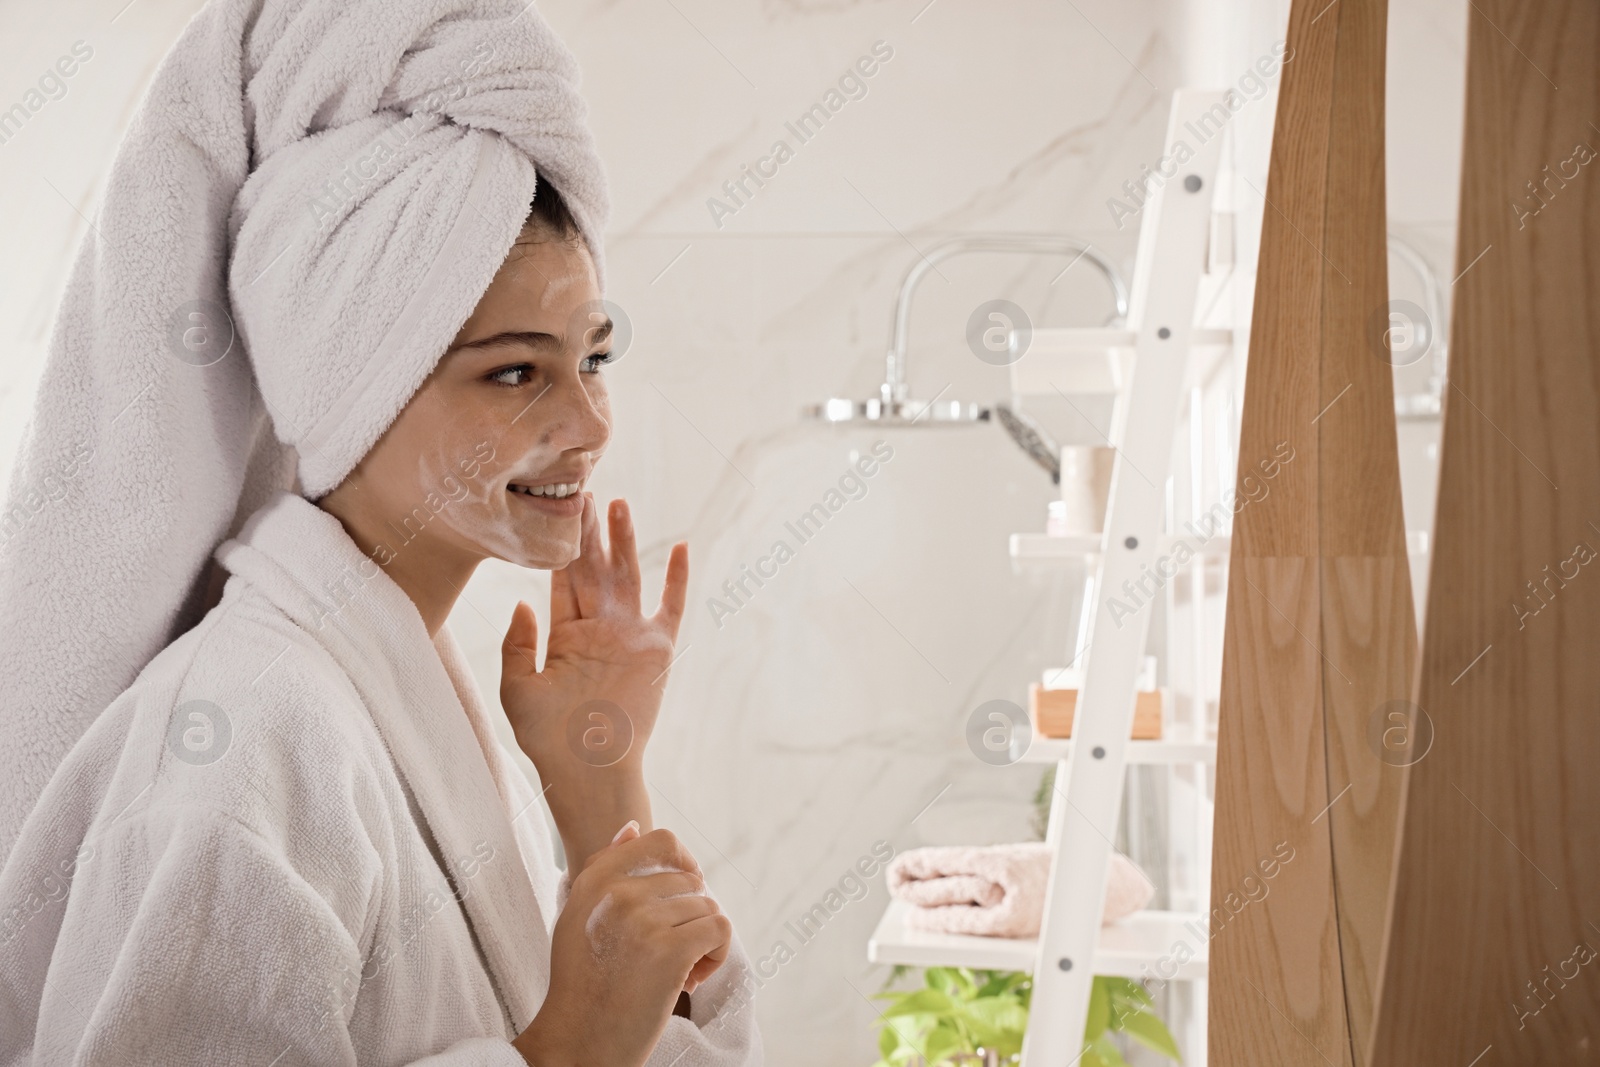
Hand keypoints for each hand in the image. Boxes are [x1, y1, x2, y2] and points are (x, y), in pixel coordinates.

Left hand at [501, 493, 688, 868]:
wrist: (591, 770)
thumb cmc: (549, 740)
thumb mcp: (516, 691)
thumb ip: (516, 646)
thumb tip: (522, 603)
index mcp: (565, 635)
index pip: (562, 578)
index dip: (560, 543)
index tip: (558, 506)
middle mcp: (599, 628)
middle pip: (594, 568)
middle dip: (590, 531)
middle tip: (586, 488)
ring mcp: (630, 636)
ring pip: (628, 576)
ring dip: (625, 541)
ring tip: (619, 503)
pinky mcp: (658, 649)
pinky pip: (671, 606)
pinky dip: (678, 578)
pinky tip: (682, 545)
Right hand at [515, 823, 731, 1066]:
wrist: (577, 1041)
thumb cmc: (581, 982)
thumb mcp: (578, 916)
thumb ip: (604, 868)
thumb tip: (633, 827)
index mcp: (596, 879)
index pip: (663, 841)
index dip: (685, 864)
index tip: (683, 895)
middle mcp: (619, 892)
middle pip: (692, 880)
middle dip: (690, 917)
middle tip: (669, 955)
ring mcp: (645, 920)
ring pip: (708, 906)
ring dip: (702, 943)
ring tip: (675, 973)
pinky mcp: (670, 950)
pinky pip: (720, 929)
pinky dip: (715, 956)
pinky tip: (690, 980)